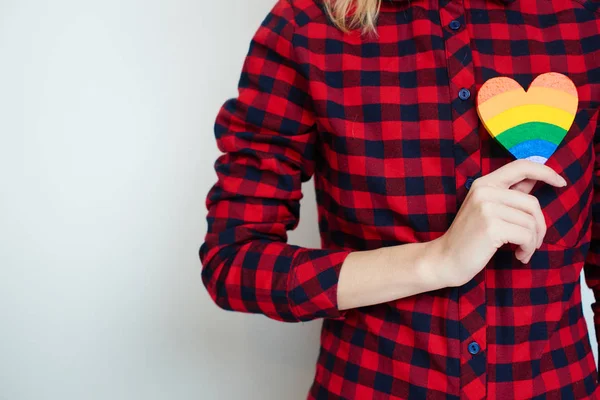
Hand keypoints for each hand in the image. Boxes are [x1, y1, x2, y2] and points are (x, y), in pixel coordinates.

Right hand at [427, 159, 566, 287]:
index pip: (520, 166)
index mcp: (483, 184)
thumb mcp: (485, 209)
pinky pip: (526, 235)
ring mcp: (487, 207)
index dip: (545, 171)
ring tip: (522, 251)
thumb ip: (508, 195)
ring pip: (531, 221)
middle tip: (533, 242)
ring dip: (533, 241)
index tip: (561, 182)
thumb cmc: (468, 238)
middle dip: (540, 226)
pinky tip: (519, 256)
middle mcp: (484, 191)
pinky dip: (528, 249)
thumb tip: (535, 180)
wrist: (445, 259)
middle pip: (532, 202)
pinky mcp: (492, 226)